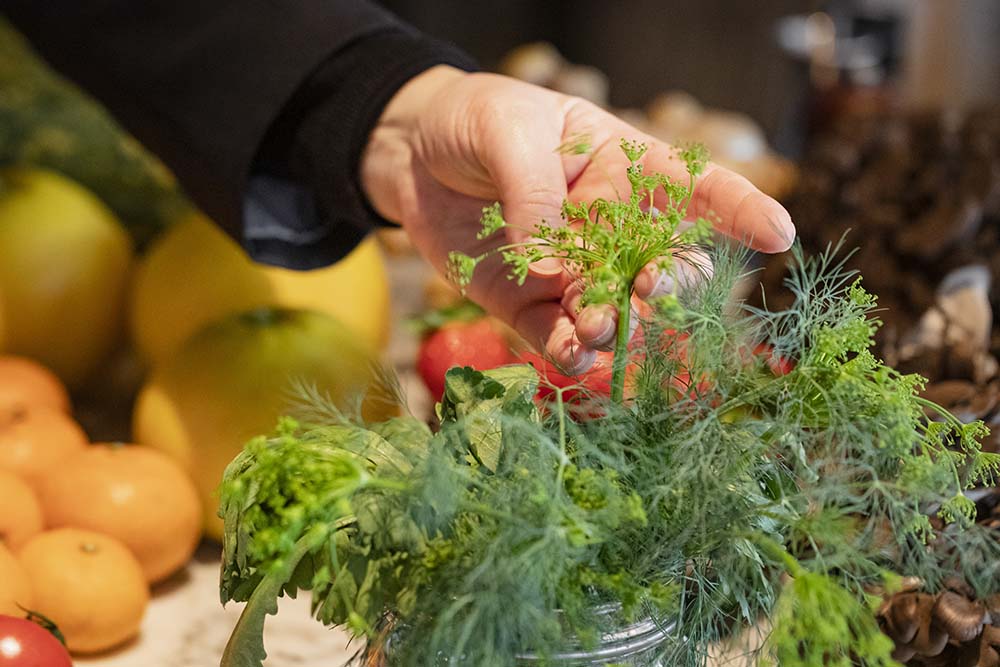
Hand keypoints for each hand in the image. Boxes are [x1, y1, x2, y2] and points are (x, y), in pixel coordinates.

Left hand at [361, 66, 794, 373]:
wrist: (409, 152)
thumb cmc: (472, 119)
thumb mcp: (506, 131)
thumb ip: (536, 192)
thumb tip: (553, 262)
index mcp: (620, 164)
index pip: (692, 185)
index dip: (738, 208)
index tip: (778, 234)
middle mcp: (606, 224)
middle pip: (660, 262)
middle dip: (668, 284)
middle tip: (648, 292)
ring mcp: (569, 268)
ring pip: (611, 307)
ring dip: (613, 325)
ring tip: (593, 328)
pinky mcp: (526, 302)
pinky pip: (555, 333)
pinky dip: (566, 349)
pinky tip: (570, 353)